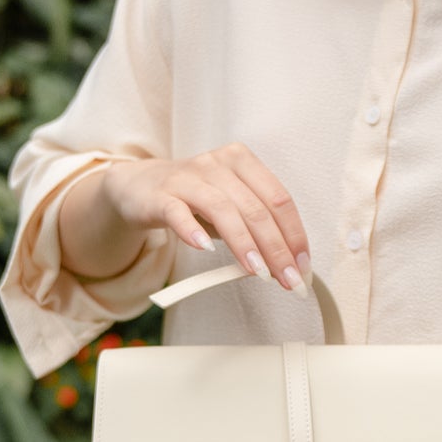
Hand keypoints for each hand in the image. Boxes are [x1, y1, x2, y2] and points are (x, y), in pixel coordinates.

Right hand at [61, 143, 310, 290]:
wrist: (139, 187)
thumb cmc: (193, 199)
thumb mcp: (229, 207)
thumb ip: (255, 229)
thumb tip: (286, 266)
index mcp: (242, 162)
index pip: (278, 198)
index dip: (294, 234)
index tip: (302, 266)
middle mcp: (217, 164)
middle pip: (255, 208)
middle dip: (276, 248)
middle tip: (286, 279)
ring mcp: (187, 177)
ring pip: (222, 209)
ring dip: (244, 244)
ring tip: (257, 272)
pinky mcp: (160, 195)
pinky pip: (178, 212)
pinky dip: (192, 230)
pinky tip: (204, 249)